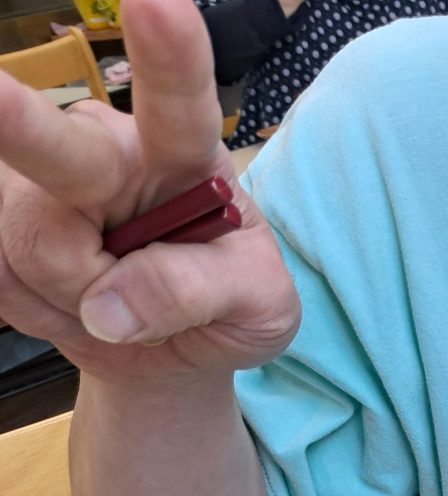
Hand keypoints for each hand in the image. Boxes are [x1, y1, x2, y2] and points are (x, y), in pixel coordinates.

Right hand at [0, 0, 298, 378]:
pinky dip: (43, 315)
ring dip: (78, 300)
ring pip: (36, 250)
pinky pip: (3, 279)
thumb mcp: (259, 308)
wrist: (173, 347)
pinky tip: (73, 305)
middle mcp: (104, 154)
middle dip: (16, 123)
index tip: (157, 4)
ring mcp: (38, 187)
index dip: (168, 57)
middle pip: (59, 149)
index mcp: (183, 157)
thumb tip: (108, 308)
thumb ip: (200, 293)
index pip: (180, 106)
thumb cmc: (229, 306)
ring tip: (117, 305)